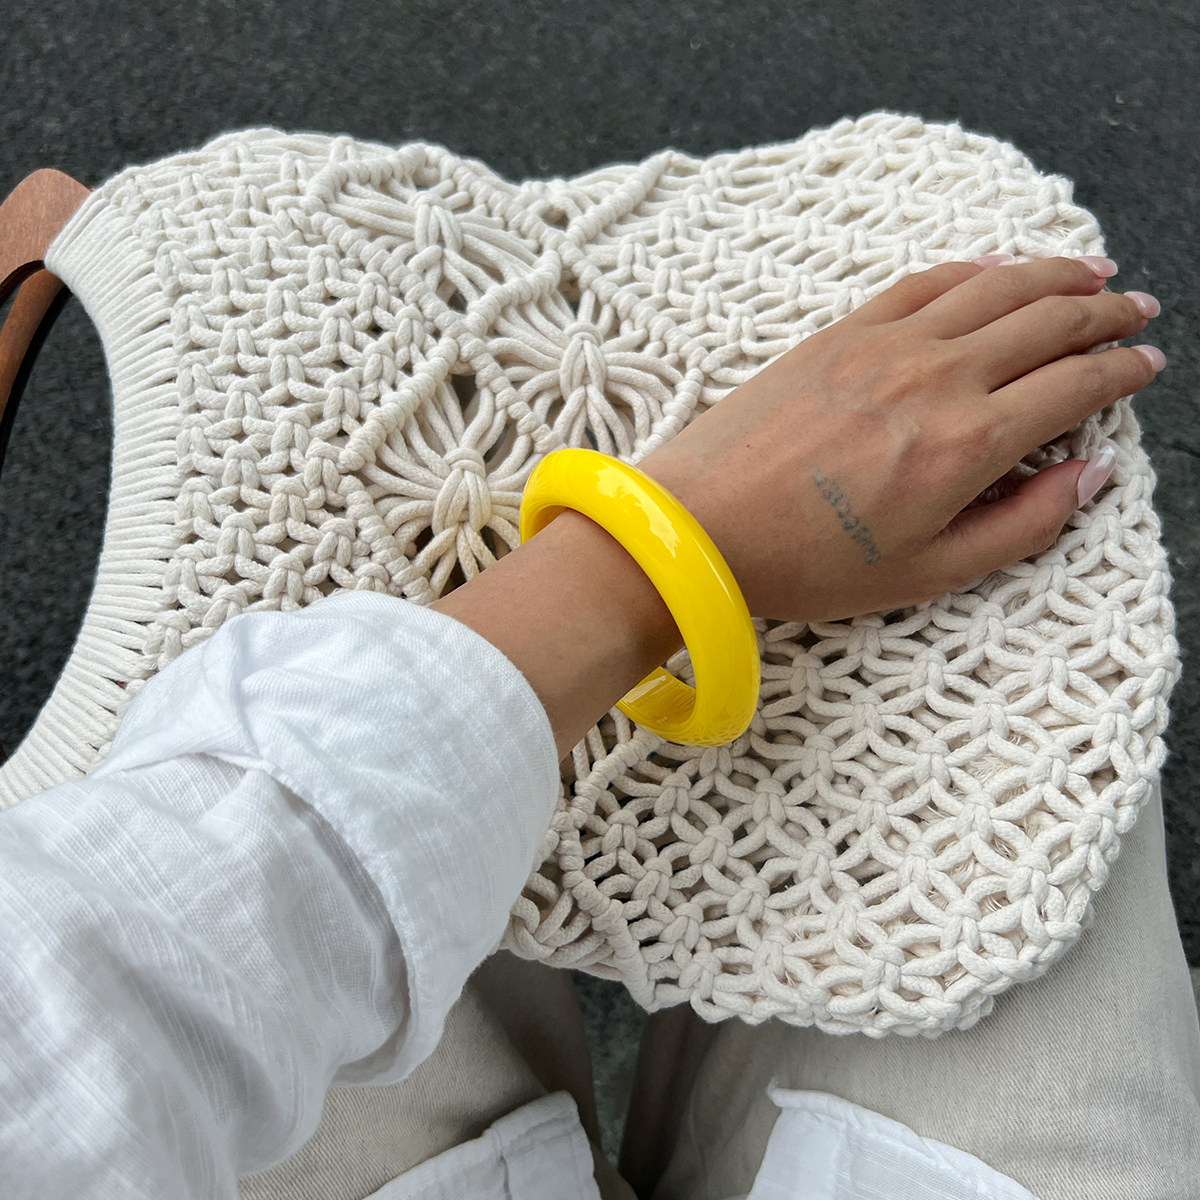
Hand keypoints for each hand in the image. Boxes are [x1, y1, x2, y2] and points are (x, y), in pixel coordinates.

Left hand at [637, 256, 1162, 623]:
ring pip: (995, 286)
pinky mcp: (841, 332)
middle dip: (1104, 311)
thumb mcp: (928, 574)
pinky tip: (998, 265)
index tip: (1143, 364)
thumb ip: (1022, 524)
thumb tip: (1090, 474)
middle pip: (1047, 321)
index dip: (1120, 371)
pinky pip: (925, 281)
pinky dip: (974, 267)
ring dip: (1054, 273)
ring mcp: (886, 345)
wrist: (699, 525)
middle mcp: (938, 377)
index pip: (1075, 386)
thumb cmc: (804, 563)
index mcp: (968, 444)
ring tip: (1093, 270)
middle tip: (1135, 308)